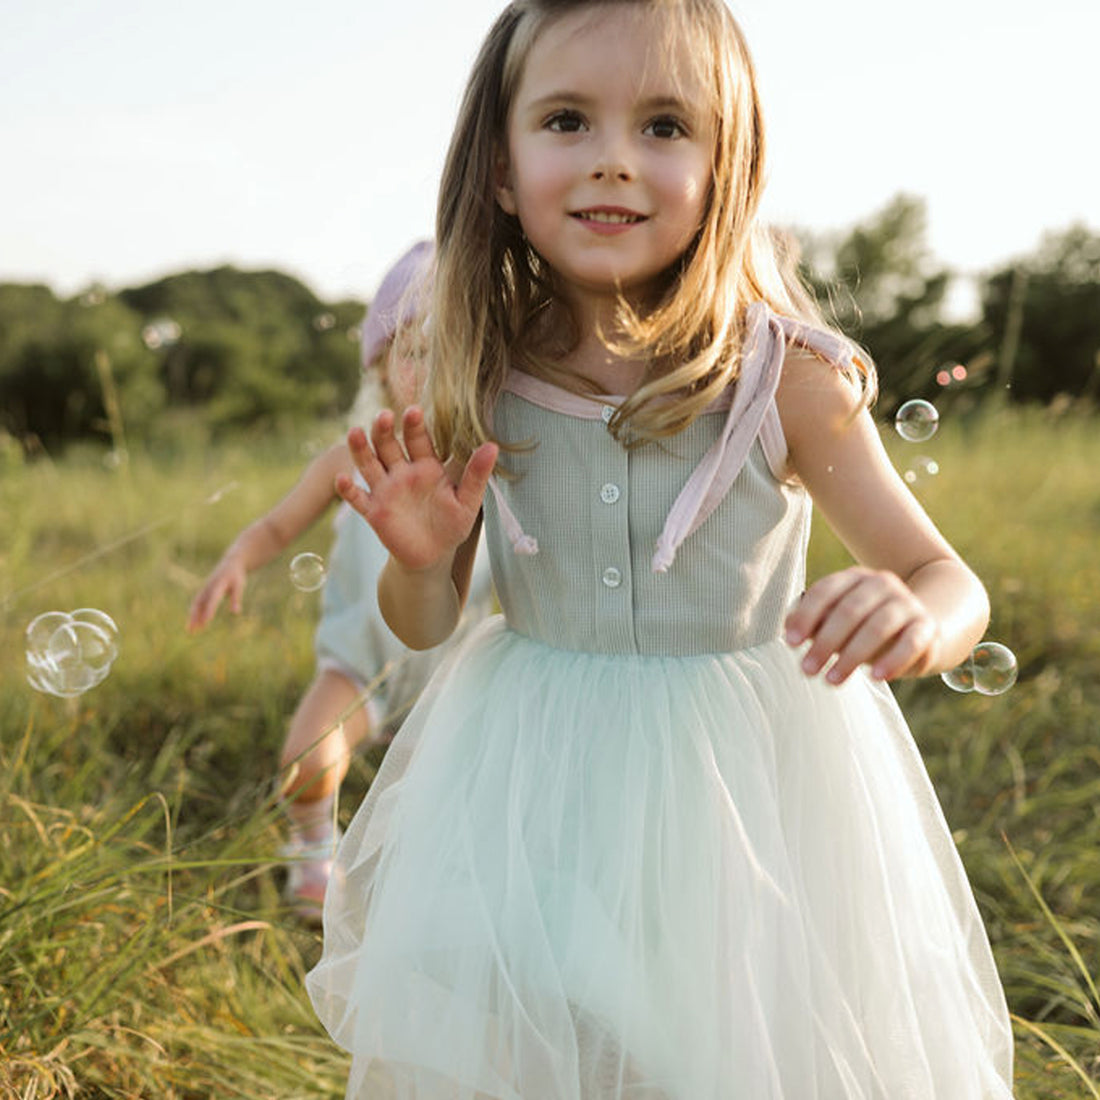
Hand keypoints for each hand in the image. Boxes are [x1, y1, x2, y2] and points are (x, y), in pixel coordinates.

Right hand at [187, 554, 247, 632]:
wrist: (230, 563)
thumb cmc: (236, 576)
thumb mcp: (239, 585)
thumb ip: (236, 598)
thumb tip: (235, 612)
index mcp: (218, 584)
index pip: (213, 599)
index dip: (209, 610)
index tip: (206, 621)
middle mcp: (208, 587)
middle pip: (199, 603)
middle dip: (195, 617)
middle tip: (192, 630)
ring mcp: (205, 589)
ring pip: (196, 605)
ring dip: (193, 617)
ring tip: (190, 631)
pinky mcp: (204, 592)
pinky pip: (198, 604)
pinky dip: (195, 613)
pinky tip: (195, 624)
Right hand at [336, 406, 497, 572]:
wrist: (433, 556)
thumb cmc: (452, 524)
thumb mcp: (467, 500)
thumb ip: (476, 474)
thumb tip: (493, 446)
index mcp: (426, 465)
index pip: (418, 439)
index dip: (414, 425)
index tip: (413, 411)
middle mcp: (402, 472)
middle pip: (388, 445)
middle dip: (384, 430)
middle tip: (384, 416)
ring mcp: (385, 490)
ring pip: (369, 465)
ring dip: (361, 450)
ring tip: (355, 433)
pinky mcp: (374, 511)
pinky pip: (358, 499)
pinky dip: (348, 490)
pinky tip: (342, 480)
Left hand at [784, 566, 940, 684]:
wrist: (922, 628)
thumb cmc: (866, 627)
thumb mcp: (839, 622)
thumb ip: (816, 623)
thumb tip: (789, 630)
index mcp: (854, 578)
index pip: (825, 591)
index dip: (806, 616)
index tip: (790, 642)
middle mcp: (881, 584)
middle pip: (849, 610)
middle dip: (825, 642)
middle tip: (807, 669)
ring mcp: (906, 603)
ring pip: (878, 627)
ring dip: (852, 656)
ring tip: (832, 680)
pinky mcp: (926, 627)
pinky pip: (910, 643)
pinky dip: (892, 660)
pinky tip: (875, 678)